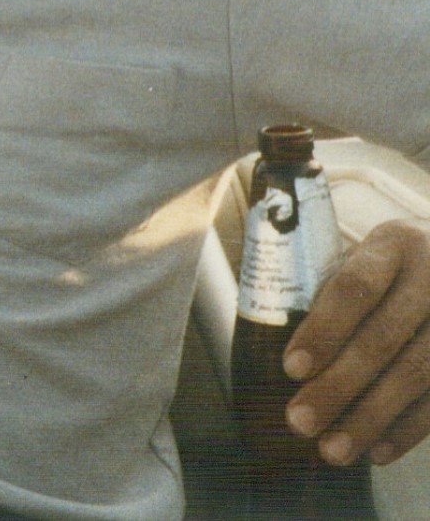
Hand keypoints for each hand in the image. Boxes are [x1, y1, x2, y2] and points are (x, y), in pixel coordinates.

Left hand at [282, 217, 429, 464]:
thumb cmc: (390, 268)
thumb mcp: (363, 259)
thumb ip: (327, 292)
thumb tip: (280, 357)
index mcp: (395, 244)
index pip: (355, 287)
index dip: (323, 329)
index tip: (292, 369)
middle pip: (384, 338)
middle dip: (339, 386)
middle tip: (300, 422)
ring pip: (419, 373)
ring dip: (372, 418)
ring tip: (333, 450)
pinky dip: (409, 429)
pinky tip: (378, 452)